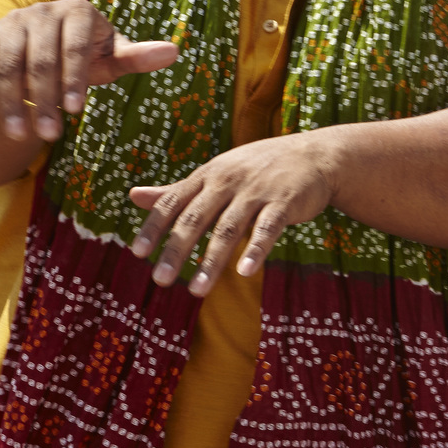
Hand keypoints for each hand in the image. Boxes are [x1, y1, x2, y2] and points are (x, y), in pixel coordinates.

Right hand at [0, 0, 178, 142]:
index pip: (76, 47)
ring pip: (11, 63)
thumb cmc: (90, 52)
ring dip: (12, 101)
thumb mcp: (112, 55)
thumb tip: (174, 51)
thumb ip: (137, 57)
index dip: (75, 79)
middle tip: (51, 134)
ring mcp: (15, 21)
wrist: (51, 40)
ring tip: (20, 135)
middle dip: (45, 100)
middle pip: (42, 60)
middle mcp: (45, 11)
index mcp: (79, 12)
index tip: (76, 110)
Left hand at [126, 134, 338, 295]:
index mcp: (208, 175)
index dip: (155, 227)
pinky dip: (256, 250)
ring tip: (196, 291)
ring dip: (211, 261)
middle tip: (160, 280)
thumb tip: (132, 196)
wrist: (315, 155)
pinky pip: (267, 229)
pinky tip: (245, 273)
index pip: (173, 201)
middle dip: (177, 250)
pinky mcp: (284, 202)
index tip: (138, 254)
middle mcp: (228, 180)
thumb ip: (176, 189)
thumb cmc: (257, 168)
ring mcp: (256, 191)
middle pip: (196, 217)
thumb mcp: (215, 174)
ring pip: (228, 228)